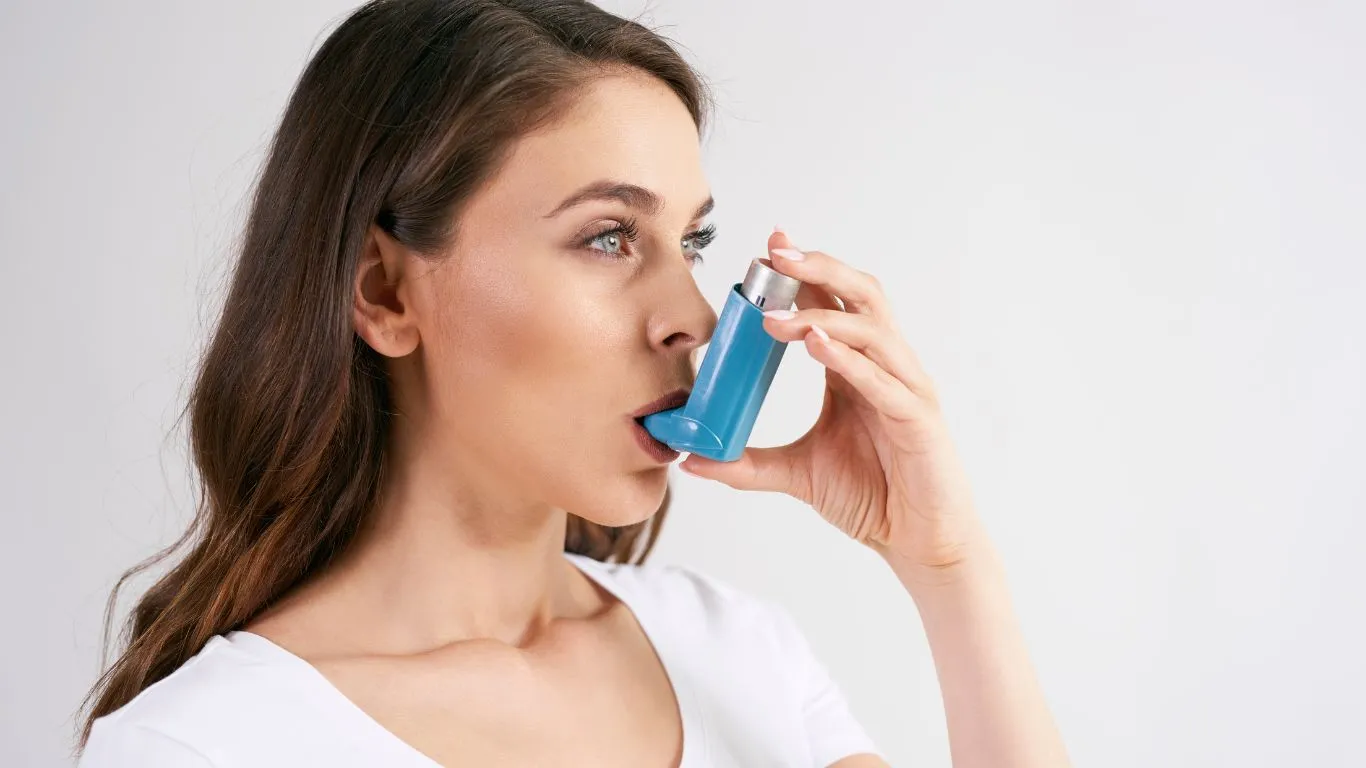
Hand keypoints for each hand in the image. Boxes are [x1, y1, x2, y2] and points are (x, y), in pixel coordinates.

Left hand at [679, 228, 983, 575]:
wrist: (916, 542)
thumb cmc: (870, 497)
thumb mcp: (796, 473)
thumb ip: (746, 463)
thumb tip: (691, 459)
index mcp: (856, 369)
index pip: (832, 304)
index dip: (803, 274)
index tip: (765, 251)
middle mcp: (885, 367)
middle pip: (860, 296)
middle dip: (818, 269)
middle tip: (775, 255)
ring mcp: (907, 389)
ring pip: (872, 330)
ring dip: (823, 316)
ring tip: (775, 318)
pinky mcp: (919, 420)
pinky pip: (885, 381)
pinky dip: (851, 360)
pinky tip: (818, 346)